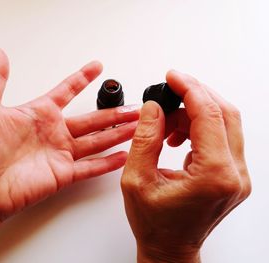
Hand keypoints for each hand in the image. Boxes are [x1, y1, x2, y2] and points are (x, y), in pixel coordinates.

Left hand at [0, 49, 138, 221]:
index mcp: (39, 114)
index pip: (67, 91)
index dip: (82, 78)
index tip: (97, 67)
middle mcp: (54, 133)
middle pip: (92, 120)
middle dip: (115, 113)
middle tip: (135, 107)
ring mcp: (60, 154)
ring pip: (97, 141)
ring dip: (118, 134)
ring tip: (138, 127)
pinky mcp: (63, 174)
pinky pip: (91, 167)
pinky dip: (108, 163)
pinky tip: (125, 155)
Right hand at [121, 71, 250, 261]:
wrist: (170, 248)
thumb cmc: (155, 223)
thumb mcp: (136, 179)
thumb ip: (145, 138)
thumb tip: (153, 107)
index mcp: (213, 176)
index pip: (209, 116)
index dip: (190, 90)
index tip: (174, 77)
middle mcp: (234, 175)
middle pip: (226, 114)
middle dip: (196, 96)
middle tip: (171, 91)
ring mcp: (238, 176)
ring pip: (226, 124)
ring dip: (196, 114)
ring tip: (168, 126)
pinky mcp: (233, 175)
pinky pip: (223, 137)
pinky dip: (201, 127)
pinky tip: (180, 136)